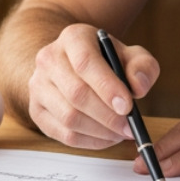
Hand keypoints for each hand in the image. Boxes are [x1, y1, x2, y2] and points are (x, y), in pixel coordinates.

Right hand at [27, 23, 159, 149]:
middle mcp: (49, 59)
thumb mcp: (132, 56)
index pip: (85, 62)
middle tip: (130, 127)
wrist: (80, 64)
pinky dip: (89, 141)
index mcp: (73, 38)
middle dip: (108, 116)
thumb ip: (142, 67)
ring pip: (68, 117)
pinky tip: (107, 137)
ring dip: (100, 131)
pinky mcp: (37, 110)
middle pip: (76, 93)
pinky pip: (63, 134)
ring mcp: (38, 85)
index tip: (128, 106)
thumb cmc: (109, 61)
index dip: (107, 87)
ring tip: (121, 132)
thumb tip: (138, 86)